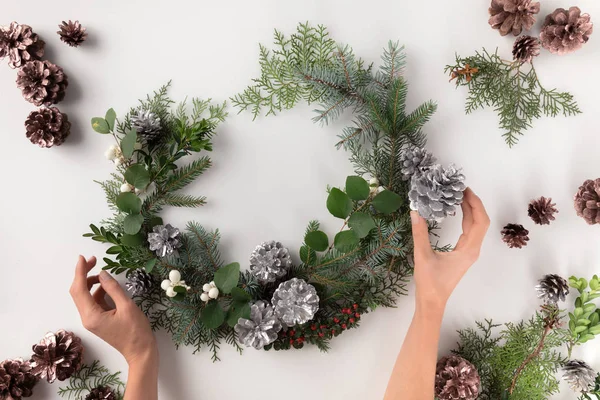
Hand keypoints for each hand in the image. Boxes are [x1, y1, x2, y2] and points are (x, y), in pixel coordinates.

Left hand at [69, 256, 157, 365]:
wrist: (140, 352)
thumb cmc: (136, 331)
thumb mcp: (127, 306)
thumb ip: (113, 288)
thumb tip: (103, 273)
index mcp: (91, 316)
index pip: (79, 290)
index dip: (79, 272)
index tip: (83, 258)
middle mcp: (87, 318)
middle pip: (78, 292)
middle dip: (84, 275)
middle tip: (95, 260)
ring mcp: (92, 320)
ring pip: (85, 296)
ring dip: (92, 283)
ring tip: (105, 274)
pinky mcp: (99, 320)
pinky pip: (94, 302)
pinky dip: (99, 291)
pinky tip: (109, 287)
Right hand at [411, 188, 489, 311]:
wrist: (432, 303)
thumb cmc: (430, 283)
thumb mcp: (423, 256)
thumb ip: (419, 233)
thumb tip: (415, 212)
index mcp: (469, 250)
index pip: (480, 221)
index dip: (475, 203)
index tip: (465, 190)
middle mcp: (472, 250)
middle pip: (480, 222)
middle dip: (473, 203)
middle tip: (460, 189)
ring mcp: (468, 252)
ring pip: (475, 227)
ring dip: (470, 210)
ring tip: (459, 196)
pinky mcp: (462, 255)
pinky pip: (469, 232)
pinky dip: (466, 219)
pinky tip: (456, 212)